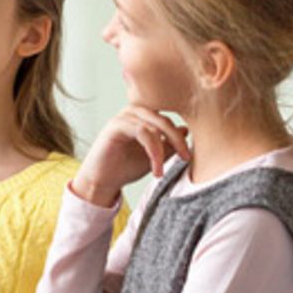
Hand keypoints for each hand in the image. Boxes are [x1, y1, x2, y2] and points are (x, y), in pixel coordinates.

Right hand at [71, 105, 188, 206]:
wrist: (103, 181)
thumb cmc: (126, 167)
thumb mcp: (156, 156)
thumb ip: (170, 144)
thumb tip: (186, 130)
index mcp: (144, 116)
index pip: (170, 118)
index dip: (182, 135)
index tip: (190, 155)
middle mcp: (134, 111)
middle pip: (165, 120)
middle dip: (178, 141)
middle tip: (186, 158)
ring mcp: (125, 116)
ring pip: (155, 126)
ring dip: (162, 150)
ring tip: (161, 170)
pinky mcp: (116, 125)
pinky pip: (142, 131)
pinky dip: (153, 150)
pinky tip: (155, 167)